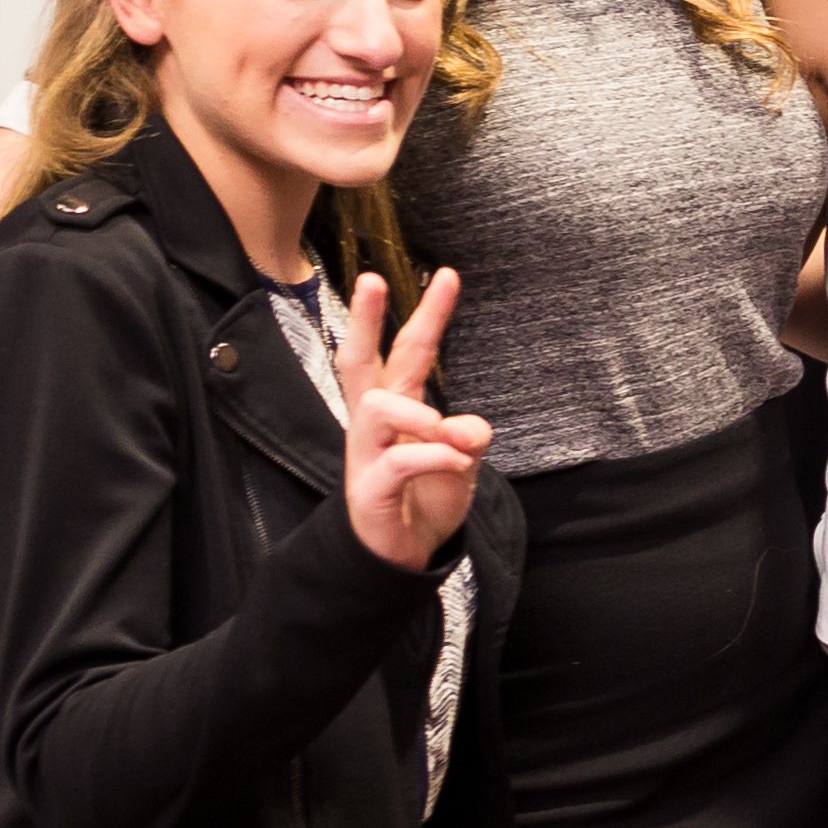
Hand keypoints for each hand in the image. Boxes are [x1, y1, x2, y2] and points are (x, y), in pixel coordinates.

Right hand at [336, 270, 492, 570]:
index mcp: (398, 407)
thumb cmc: (426, 497)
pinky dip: (434, 457)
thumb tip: (467, 428)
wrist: (404, 553)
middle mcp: (374, 423)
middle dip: (367, 319)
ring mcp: (366, 453)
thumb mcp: (461, 461)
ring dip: (421, 415)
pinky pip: (399, 460)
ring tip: (448, 439)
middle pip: (360, 360)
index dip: (429, 314)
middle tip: (372, 278)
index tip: (448, 274)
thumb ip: (467, 437)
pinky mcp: (368, 488)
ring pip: (378, 406)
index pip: (410, 351)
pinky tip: (454, 465)